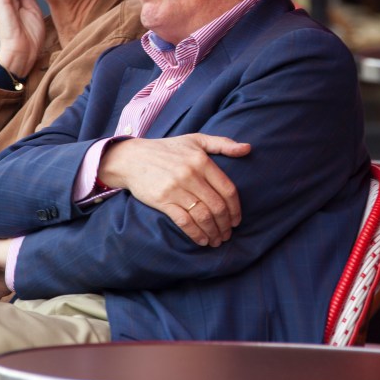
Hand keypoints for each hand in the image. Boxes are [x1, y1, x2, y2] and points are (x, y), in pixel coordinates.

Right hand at [99, 134, 250, 246]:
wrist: (132, 158)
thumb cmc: (166, 149)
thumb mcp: (195, 139)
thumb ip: (222, 143)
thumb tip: (248, 148)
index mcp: (201, 161)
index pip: (227, 189)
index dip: (235, 209)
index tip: (237, 221)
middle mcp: (190, 174)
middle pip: (217, 206)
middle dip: (226, 225)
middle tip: (227, 234)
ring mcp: (176, 188)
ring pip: (203, 216)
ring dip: (213, 232)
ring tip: (217, 240)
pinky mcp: (163, 201)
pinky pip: (185, 221)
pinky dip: (196, 234)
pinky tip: (202, 240)